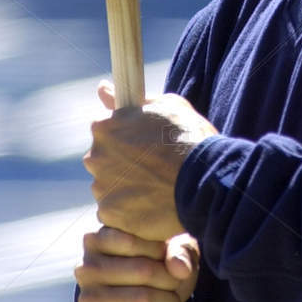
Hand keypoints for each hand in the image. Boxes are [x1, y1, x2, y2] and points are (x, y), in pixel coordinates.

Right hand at [75, 225, 200, 301]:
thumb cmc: (158, 271)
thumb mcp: (172, 253)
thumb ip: (179, 252)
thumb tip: (180, 268)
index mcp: (98, 239)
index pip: (135, 238)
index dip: (163, 251)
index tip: (173, 259)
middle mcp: (86, 267)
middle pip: (143, 270)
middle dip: (171, 281)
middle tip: (179, 286)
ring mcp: (87, 298)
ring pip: (142, 299)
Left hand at [83, 87, 218, 240]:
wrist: (205, 178)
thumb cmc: (189, 137)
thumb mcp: (165, 106)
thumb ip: (129, 100)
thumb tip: (102, 87)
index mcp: (104, 127)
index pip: (104, 132)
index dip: (125, 139)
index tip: (143, 146)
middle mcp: (96, 156)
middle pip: (103, 161)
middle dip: (122, 165)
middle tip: (152, 170)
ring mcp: (101, 187)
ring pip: (108, 189)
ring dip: (125, 189)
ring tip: (156, 190)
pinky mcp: (110, 214)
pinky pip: (114, 214)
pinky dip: (128, 213)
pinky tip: (151, 207)